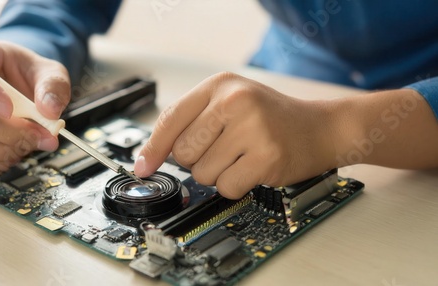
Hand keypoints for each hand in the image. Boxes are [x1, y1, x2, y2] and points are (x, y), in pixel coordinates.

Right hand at [0, 40, 70, 171]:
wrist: (24, 89)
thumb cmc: (30, 73)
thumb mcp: (50, 72)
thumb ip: (53, 86)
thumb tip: (49, 110)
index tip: (9, 109)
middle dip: (8, 130)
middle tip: (39, 136)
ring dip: (8, 148)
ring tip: (34, 143)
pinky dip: (0, 160)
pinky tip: (19, 151)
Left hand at [134, 72, 337, 198]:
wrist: (322, 127)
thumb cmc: (272, 118)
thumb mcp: (231, 103)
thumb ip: (194, 121)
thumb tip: (154, 155)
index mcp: (221, 85)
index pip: (171, 118)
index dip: (153, 147)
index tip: (143, 167)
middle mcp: (235, 102)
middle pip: (184, 152)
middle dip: (198, 160)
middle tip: (224, 150)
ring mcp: (252, 129)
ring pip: (203, 173)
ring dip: (218, 173)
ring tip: (243, 156)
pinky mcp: (266, 158)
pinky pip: (226, 187)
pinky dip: (235, 185)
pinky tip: (253, 168)